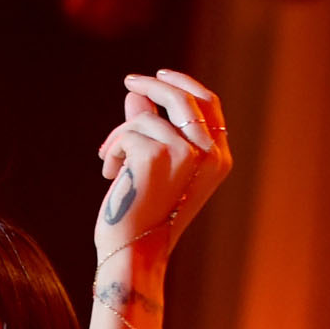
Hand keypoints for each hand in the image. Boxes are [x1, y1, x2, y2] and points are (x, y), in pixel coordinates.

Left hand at [94, 70, 231, 263]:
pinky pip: (126, 134)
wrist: (132, 252)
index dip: (183, 85)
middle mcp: (209, 154)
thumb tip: (136, 95)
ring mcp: (185, 153)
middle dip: (153, 86)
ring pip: (145, 119)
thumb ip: (151, 131)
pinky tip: (110, 177)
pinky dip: (112, 152)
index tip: (159, 76)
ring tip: (112, 168)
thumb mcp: (152, 170)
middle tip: (130, 81)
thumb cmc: (140, 217)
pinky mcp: (156, 156)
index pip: (208, 105)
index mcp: (218, 159)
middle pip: (182, 98)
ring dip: (120, 139)